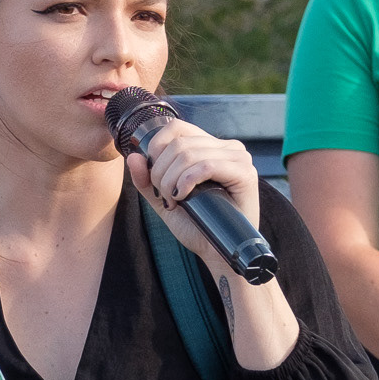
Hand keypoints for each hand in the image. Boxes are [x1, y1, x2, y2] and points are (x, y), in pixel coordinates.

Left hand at [126, 121, 260, 259]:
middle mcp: (226, 147)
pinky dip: (187, 181)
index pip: (176, 127)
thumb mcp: (163, 200)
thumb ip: (146, 180)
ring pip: (189, 154)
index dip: (156, 148)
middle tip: (164, 198)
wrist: (217, 252)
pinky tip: (183, 197)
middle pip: (178, 143)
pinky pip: (206, 165)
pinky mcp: (245, 173)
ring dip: (172, 181)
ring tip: (174, 202)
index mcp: (209, 146)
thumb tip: (133, 157)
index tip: (154, 179)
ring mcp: (238, 158)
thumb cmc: (196, 226)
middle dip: (161, 173)